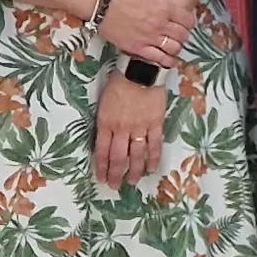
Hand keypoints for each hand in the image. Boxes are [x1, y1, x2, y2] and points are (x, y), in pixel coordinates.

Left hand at [92, 70, 167, 188]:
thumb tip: (105, 140)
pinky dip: (152, 159)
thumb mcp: (104, 103)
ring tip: (131, 181)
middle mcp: (121, 129)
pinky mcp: (155, 124)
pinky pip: (154, 146)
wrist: (141, 70)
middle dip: (115, 175)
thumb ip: (105, 123)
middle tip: (114, 186)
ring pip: (135, 156)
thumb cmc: (120, 82)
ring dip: (133, 171)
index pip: (102, 151)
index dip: (102, 167)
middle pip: (118, 158)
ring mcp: (139, 128)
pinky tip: (150, 168)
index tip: (101, 178)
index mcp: (106, 123)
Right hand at [101, 0, 194, 65]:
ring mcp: (149, 37)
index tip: (186, 21)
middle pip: (183, 35)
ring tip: (173, 45)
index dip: (189, 21)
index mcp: (164, 6)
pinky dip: (166, 61)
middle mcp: (160, 24)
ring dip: (176, 47)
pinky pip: (158, 59)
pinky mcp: (137, 48)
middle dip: (184, 34)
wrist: (98, 1)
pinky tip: (168, 61)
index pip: (188, 19)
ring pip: (174, 48)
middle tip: (179, 33)